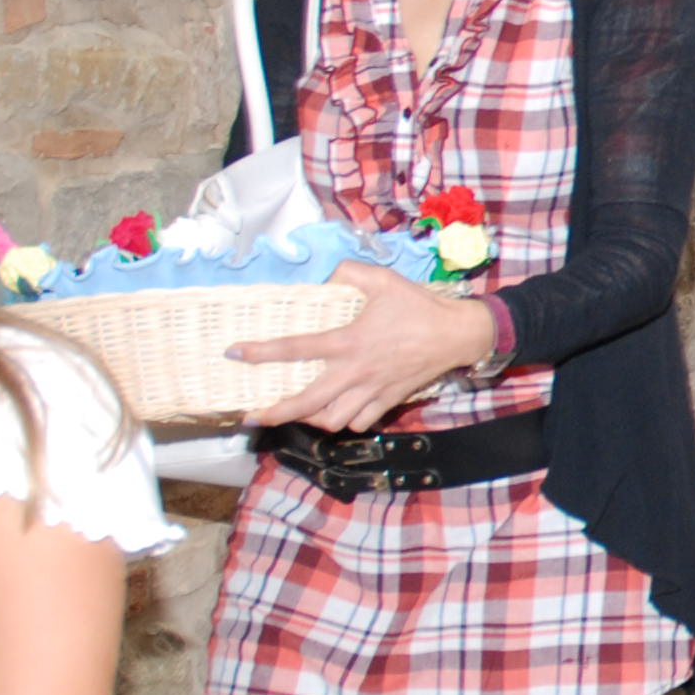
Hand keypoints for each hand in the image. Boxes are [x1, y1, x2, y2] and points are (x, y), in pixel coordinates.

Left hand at [237, 263, 496, 431]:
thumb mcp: (384, 279)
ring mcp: (373, 389)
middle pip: (308, 401)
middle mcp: (357, 370)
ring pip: (333, 420)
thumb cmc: (420, 306)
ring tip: (298, 414)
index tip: (235, 353)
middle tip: (253, 416)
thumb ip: (350, 273)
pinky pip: (360, 421)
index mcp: (350, 340)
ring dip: (311, 420)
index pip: (297, 348)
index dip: (262, 352)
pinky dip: (345, 421)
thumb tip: (327, 278)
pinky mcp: (389, 399)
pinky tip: (338, 412)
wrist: (459, 334)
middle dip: (276, 412)